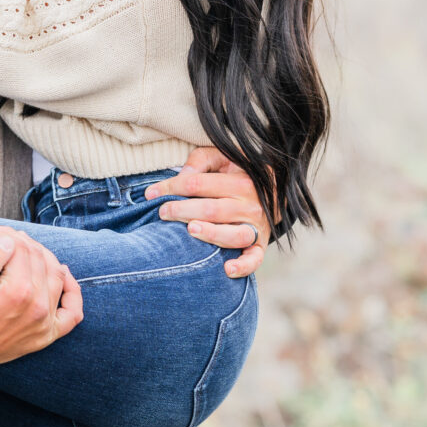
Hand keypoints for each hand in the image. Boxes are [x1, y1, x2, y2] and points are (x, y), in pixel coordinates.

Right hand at [0, 226, 83, 382]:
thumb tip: (8, 240)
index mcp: (17, 292)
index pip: (20, 248)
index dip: (3, 234)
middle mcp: (37, 308)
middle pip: (39, 258)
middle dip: (20, 241)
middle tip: (2, 236)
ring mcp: (44, 323)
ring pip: (57, 275)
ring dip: (43, 256)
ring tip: (24, 249)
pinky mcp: (46, 336)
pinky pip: (73, 313)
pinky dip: (72, 292)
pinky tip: (64, 276)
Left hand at [144, 147, 270, 278]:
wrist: (275, 191)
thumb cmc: (239, 172)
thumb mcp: (223, 157)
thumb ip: (202, 160)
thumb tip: (182, 176)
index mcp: (239, 181)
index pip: (197, 184)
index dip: (171, 187)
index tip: (151, 194)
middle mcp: (250, 205)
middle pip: (212, 209)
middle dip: (182, 211)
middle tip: (162, 212)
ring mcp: (256, 227)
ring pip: (233, 234)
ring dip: (210, 234)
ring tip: (190, 230)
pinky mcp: (260, 245)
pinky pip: (255, 259)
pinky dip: (243, 266)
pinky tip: (226, 269)